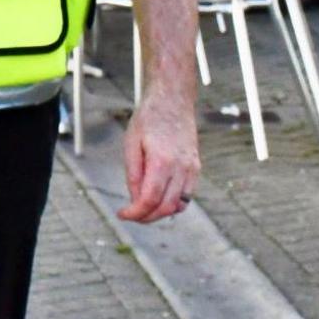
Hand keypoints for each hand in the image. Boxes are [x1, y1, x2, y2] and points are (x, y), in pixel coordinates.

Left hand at [117, 86, 200, 223]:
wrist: (172, 100)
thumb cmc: (149, 118)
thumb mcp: (131, 143)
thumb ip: (133, 174)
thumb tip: (135, 199)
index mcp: (162, 161)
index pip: (150, 199)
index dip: (136, 213)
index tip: (123, 214)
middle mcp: (181, 168)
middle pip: (166, 207)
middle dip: (147, 217)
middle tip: (131, 215)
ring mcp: (192, 169)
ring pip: (180, 205)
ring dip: (161, 212)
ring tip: (143, 208)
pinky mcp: (196, 168)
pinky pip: (187, 196)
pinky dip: (173, 203)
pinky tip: (159, 198)